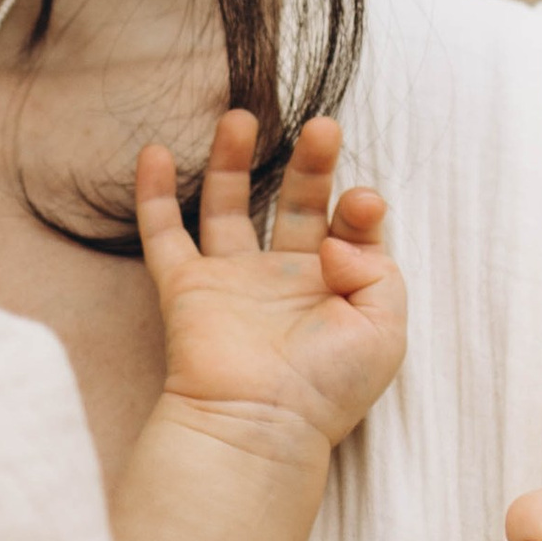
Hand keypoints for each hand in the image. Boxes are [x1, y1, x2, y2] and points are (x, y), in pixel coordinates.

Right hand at [136, 112, 403, 466]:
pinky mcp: (187, 289)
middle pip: (297, 205)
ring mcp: (233, 282)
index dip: (360, 209)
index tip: (361, 203)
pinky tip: (157, 152)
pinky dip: (156, 195)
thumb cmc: (329, 388)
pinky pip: (165, 235)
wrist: (259, 424)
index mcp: (336, 289)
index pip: (350, 228)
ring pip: (227, 207)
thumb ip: (377, 269)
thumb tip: (338, 235)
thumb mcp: (385, 328)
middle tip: (323, 127)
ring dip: (233, 160)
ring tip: (242, 116)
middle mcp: (285, 280)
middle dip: (311, 165)